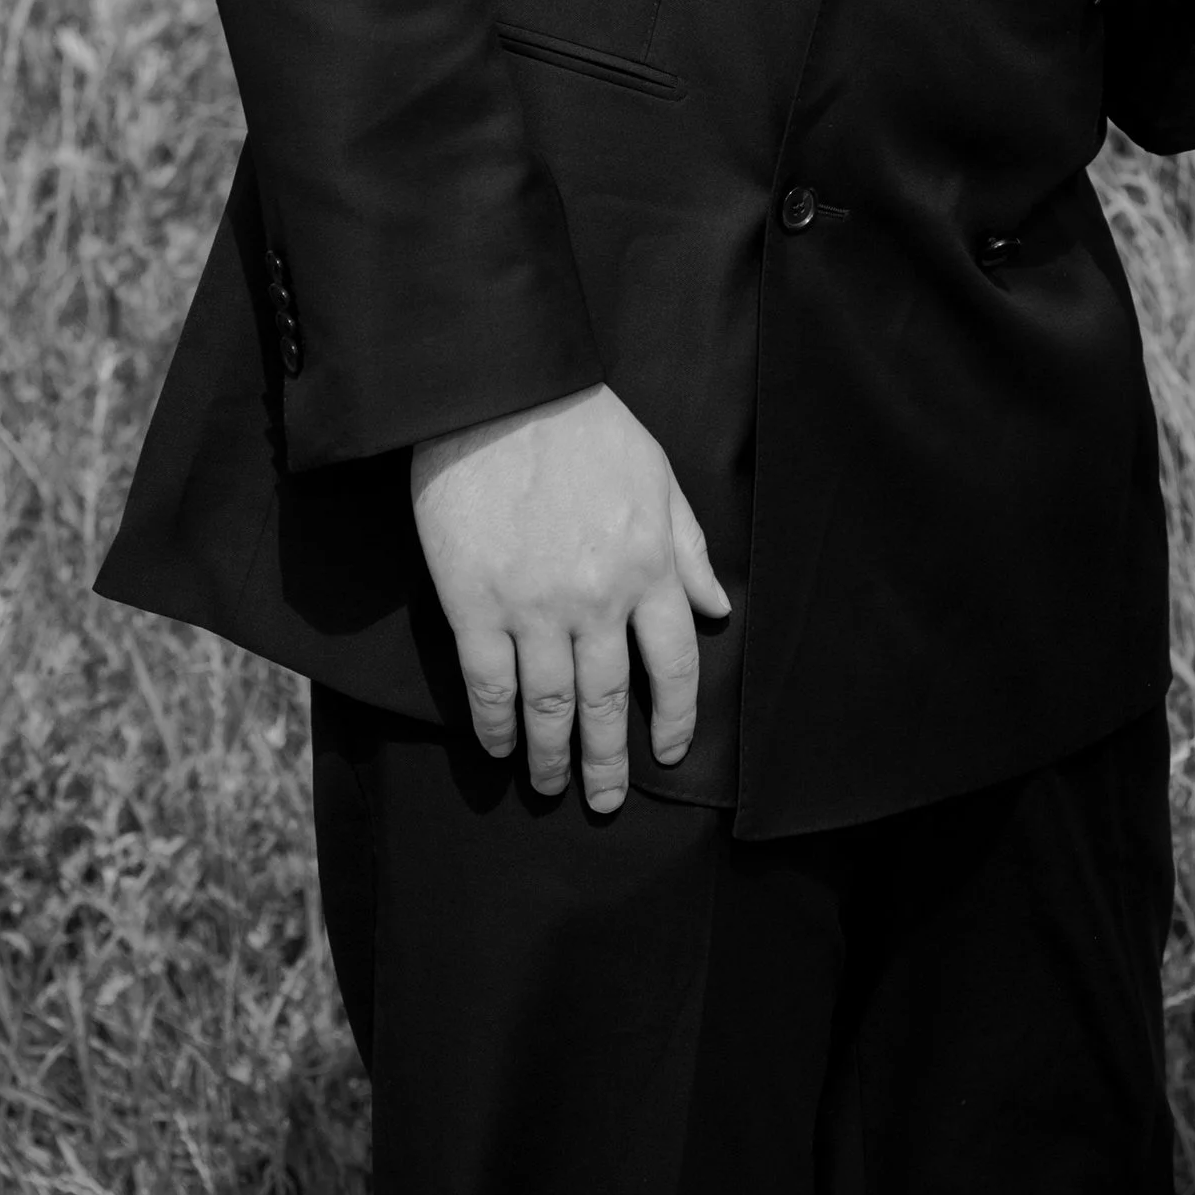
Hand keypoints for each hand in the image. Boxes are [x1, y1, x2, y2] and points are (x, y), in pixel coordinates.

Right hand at [409, 384, 729, 811]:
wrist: (502, 394)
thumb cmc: (585, 427)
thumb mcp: (659, 478)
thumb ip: (688, 549)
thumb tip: (718, 610)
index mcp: (650, 565)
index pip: (675, 664)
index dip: (673, 717)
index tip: (666, 752)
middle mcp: (600, 599)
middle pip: (610, 701)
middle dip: (609, 760)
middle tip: (605, 800)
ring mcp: (535, 607)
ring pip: (549, 706)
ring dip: (552, 755)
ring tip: (551, 784)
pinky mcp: (475, 605)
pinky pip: (489, 685)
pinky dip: (495, 726)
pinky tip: (498, 746)